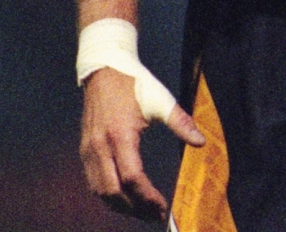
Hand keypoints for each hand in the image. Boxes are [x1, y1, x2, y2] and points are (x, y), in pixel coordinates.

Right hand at [81, 67, 203, 221]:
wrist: (104, 70)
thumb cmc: (135, 84)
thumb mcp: (161, 100)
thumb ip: (181, 123)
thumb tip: (201, 142)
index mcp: (120, 135)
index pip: (132, 178)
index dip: (147, 197)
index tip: (163, 208)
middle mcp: (99, 147)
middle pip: (113, 192)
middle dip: (135, 209)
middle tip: (156, 215)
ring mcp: (88, 150)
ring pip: (100, 191)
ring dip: (121, 206)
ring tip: (144, 211)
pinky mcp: (85, 150)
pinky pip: (93, 182)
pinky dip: (108, 195)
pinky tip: (126, 198)